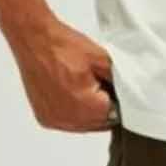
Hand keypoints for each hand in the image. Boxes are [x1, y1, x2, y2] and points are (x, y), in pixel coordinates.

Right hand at [2, 12, 119, 131]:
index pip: (114, 116)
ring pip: (83, 125)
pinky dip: (73, 113)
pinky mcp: (44, 117)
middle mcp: (67, 118)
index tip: (115, 89)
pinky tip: (72, 93)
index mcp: (84, 106)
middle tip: (101, 86)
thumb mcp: (101, 59)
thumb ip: (119, 79)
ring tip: (86, 88)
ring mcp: (54, 119)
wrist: (35, 40)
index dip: (117, 101)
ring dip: (89, 113)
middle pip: (98, 124)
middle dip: (104, 108)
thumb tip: (130, 92)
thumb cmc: (63, 47)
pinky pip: (67, 122)